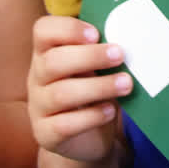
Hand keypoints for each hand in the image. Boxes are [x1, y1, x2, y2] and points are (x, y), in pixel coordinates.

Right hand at [26, 15, 131, 163]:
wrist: (87, 138)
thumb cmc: (93, 91)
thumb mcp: (95, 67)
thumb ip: (102, 50)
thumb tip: (131, 35)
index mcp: (46, 52)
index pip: (43, 31)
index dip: (68, 29)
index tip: (96, 34)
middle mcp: (37, 78)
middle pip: (52, 62)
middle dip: (90, 56)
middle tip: (120, 55)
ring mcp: (38, 107)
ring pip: (61, 94)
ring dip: (98, 87)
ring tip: (126, 84)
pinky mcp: (45, 134)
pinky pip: (64, 125)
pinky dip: (91, 116)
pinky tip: (110, 110)